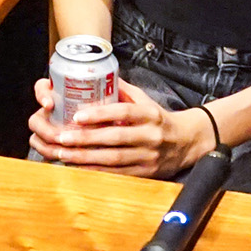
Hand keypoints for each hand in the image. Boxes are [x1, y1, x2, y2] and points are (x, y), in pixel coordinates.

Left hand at [29, 74, 212, 176]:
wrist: (188, 142)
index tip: (78, 115)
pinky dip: (97, 172)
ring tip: (64, 153)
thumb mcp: (147, 101)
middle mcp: (151, 136)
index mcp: (150, 114)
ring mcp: (149, 157)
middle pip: (115, 138)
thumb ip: (124, 91)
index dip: (100, 114)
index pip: (124, 112)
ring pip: (114, 159)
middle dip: (86, 139)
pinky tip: (79, 168)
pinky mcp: (146, 173)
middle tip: (62, 137)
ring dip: (86, 158)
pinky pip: (118, 174)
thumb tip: (99, 76)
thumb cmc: (160, 120)